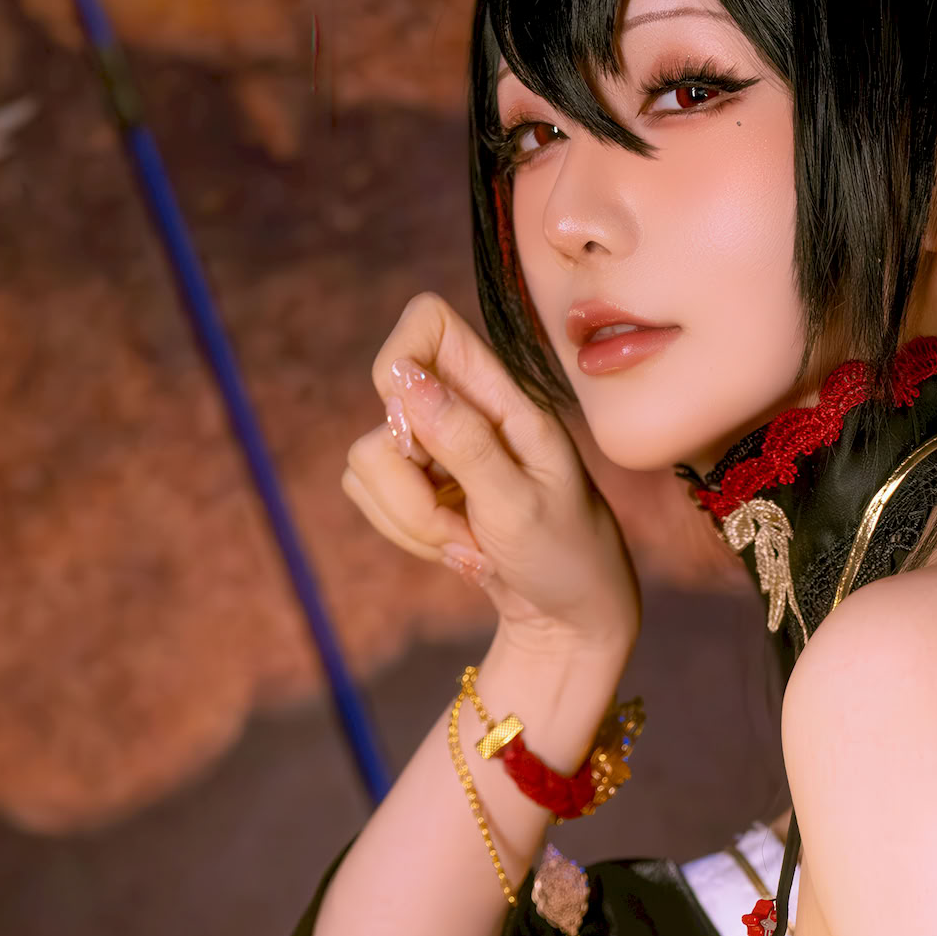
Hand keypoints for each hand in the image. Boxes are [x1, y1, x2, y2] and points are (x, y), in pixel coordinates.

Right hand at [342, 291, 641, 691]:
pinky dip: (405, 532)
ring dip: (410, 517)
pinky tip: (456, 546)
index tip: (416, 429)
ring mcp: (432, 446)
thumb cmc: (566, 552)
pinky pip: (367, 493)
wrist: (569, 613)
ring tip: (471, 540)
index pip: (426, 322)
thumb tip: (403, 378)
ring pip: (367, 457)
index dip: (401, 359)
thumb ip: (464, 441)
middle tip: (464, 519)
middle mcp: (461, 407)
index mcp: (501, 395)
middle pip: (383, 404)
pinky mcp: (413, 484)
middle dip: (408, 480)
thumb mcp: (521, 502)